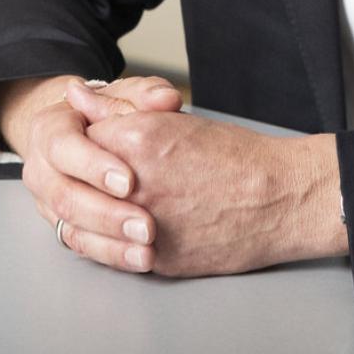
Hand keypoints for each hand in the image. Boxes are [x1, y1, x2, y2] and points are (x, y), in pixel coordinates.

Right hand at [0, 74, 182, 273]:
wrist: (86, 131)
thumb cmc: (109, 110)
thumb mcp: (126, 93)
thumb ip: (146, 93)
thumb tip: (165, 100)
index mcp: (49, 128)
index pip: (64, 147)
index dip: (94, 165)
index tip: (130, 181)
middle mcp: (41, 168)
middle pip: (64, 196)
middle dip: (106, 213)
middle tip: (145, 225)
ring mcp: (48, 201)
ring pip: (71, 227)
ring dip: (110, 242)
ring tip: (146, 249)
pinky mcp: (62, 225)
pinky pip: (81, 245)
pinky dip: (111, 254)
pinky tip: (139, 259)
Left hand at [68, 91, 346, 277]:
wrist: (278, 198)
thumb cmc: (236, 155)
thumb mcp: (175, 120)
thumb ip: (118, 110)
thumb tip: (76, 95)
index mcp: (137, 139)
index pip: (78, 138)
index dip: (86, 141)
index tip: (97, 144)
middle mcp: (133, 183)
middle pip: (75, 183)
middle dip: (81, 180)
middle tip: (98, 177)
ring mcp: (141, 224)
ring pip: (83, 225)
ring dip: (87, 215)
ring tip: (104, 204)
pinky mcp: (154, 258)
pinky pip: (110, 254)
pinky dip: (109, 243)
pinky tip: (120, 230)